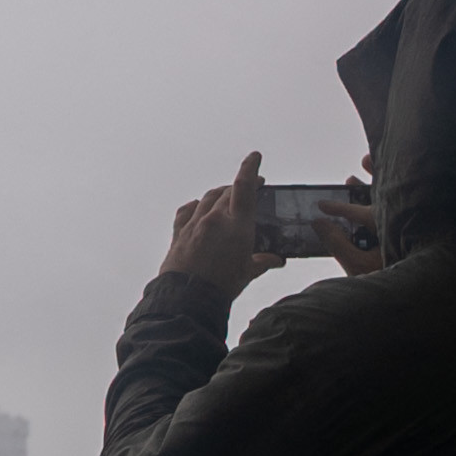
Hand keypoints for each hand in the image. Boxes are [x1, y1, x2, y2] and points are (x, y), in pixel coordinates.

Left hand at [161, 154, 273, 296]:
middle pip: (226, 191)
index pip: (244, 187)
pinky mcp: (179, 233)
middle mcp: (214, 219)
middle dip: (238, 186)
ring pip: (208, 198)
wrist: (187, 298)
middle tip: (249, 187)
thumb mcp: (247, 273)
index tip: (255, 157)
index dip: (250, 168)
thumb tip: (275, 260)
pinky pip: (187, 210)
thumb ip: (262, 262)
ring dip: (219, 194)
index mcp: (237, 225)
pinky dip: (196, 206)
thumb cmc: (221, 286)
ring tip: (226, 196)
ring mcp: (195, 224)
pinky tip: (198, 207)